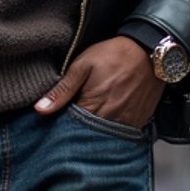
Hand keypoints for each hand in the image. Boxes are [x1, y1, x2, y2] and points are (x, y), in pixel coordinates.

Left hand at [34, 37, 163, 127]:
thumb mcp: (82, 66)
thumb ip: (62, 90)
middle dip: (78, 133)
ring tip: (91, 120)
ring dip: (96, 133)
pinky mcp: (139, 122)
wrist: (149, 51)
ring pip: (105, 138)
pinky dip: (113, 131)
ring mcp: (126, 123)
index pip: (70, 129)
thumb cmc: (114, 55)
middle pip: (87, 137)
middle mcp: (110, 120)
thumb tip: (40, 110)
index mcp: (92, 107)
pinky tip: (108, 120)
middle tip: (73, 122)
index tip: (58, 121)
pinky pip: (122, 135)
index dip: (62, 126)